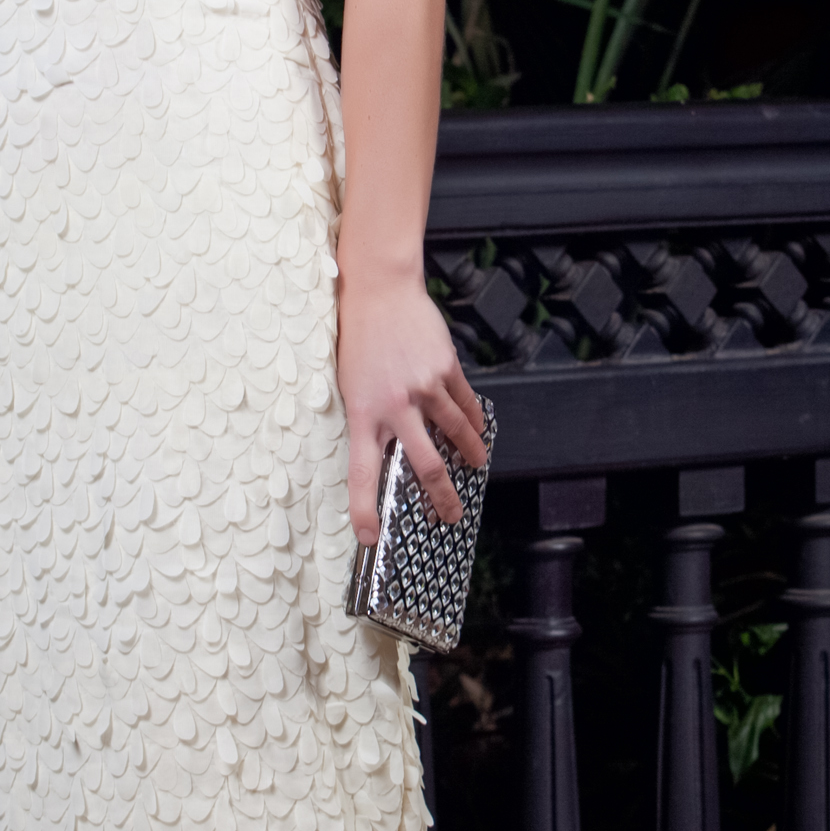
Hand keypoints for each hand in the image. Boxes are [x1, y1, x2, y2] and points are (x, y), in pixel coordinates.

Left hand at [336, 265, 487, 540]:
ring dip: (469, 457)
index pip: (361, 474)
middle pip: (424, 466)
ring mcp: (424, 387)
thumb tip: (391, 455)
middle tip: (449, 517)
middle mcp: (394, 406)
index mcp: (363, 414)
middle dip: (441, 499)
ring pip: (456, 435)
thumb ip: (371, 421)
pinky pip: (466, 404)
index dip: (364, 511)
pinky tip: (478, 432)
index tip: (369, 538)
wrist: (378, 291)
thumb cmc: (358, 340)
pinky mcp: (446, 368)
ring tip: (474, 468)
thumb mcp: (351, 387)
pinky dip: (474, 422)